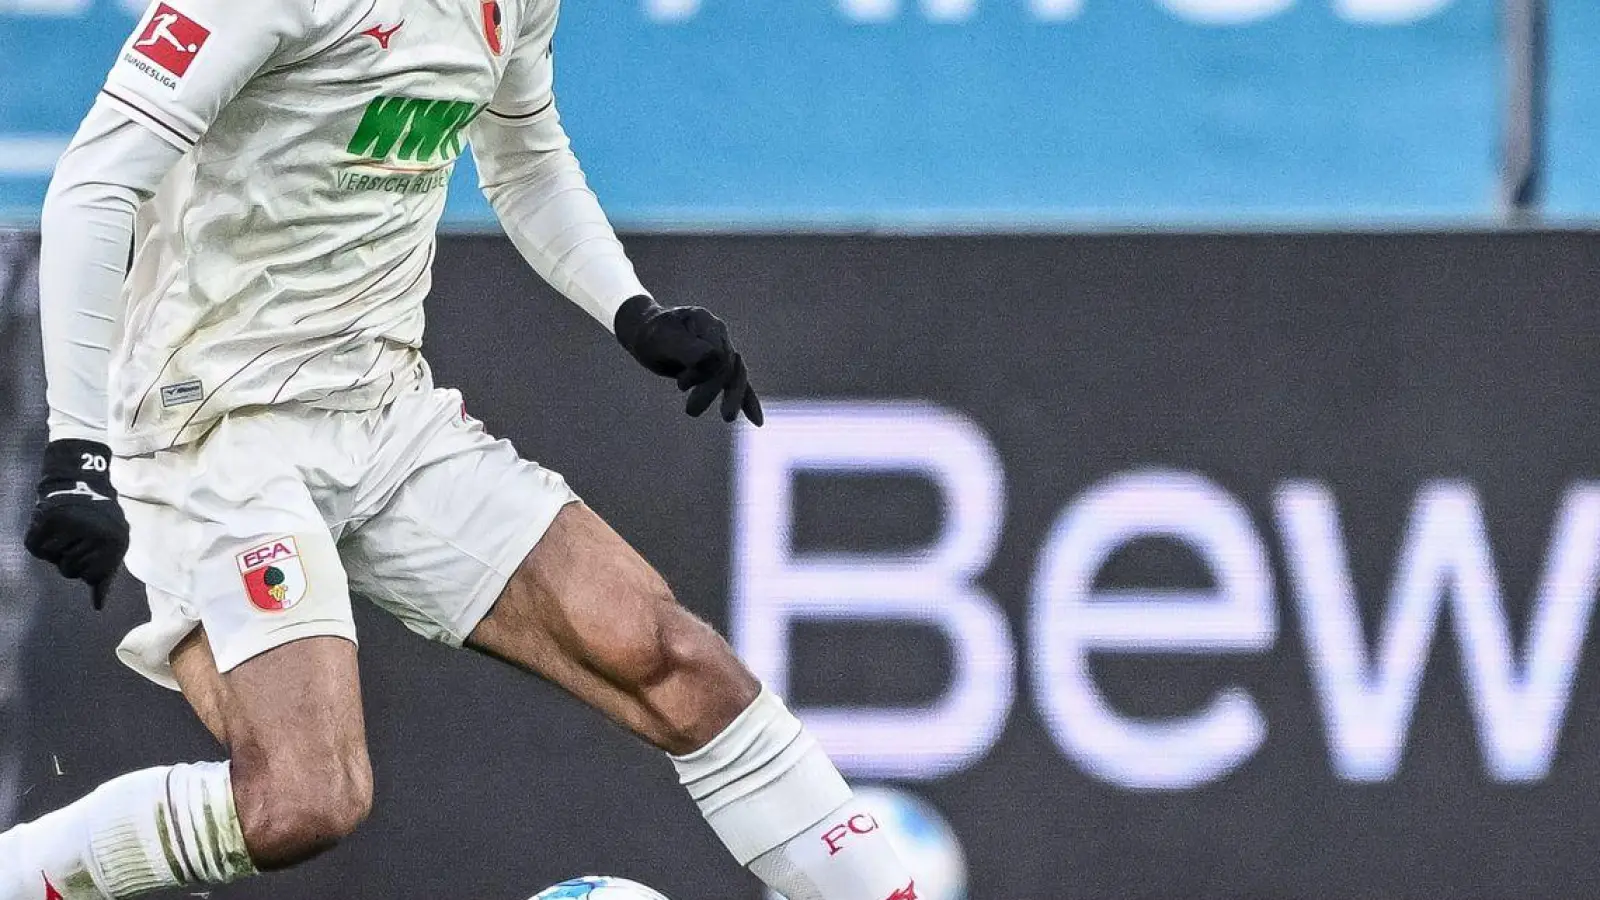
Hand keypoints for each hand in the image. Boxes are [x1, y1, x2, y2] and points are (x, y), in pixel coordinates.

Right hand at [24, 439, 129, 608]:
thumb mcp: (111, 544)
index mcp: (117, 543)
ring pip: (51, 558)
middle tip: (76, 536)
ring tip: (66, 529)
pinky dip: (38, 539)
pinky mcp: (52, 517)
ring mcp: (75, 526)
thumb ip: (105, 574)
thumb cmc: (100, 519)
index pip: (90, 577)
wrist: (84, 480)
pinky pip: (36, 547)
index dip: (85, 568)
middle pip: (68, 570)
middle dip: (69, 557)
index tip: (90, 549)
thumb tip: (98, 606)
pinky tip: (49, 526)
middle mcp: (98, 535)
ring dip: (54, 547)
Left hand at [614, 296, 763, 424]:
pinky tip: (757, 421)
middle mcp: (719, 333)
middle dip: (713, 389)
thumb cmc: (651, 336)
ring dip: (733, 398)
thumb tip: (715, 358)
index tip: (682, 385)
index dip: (705, 373)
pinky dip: (747, 401)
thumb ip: (687, 348)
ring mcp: (722, 349)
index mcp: (705, 322)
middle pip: (728, 365)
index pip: (718, 353)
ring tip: (727, 418)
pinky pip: (738, 383)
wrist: (644, 334)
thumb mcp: (661, 340)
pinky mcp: (720, 367)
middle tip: (691, 411)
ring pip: (736, 375)